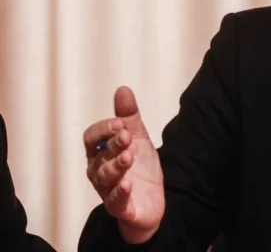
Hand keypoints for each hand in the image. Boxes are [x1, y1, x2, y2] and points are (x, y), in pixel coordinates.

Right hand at [83, 86, 164, 243]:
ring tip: (129, 156)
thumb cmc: (139, 167)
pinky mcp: (121, 208)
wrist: (152, 201)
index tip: (120, 122)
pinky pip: (116, 202)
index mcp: (99, 153)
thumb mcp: (137, 138)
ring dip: (116, 166)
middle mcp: (98, 172)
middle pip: (99, 156)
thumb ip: (129, 116)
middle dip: (113, 145)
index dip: (103, 129)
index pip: (91, 138)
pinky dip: (120, 194)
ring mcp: (108, 191)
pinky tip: (127, 185)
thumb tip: (122, 89)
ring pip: (105, 178)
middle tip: (127, 136)